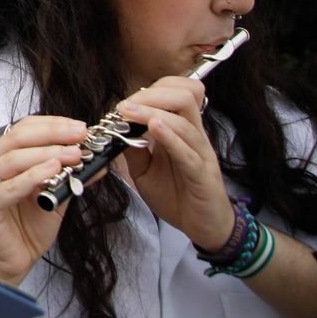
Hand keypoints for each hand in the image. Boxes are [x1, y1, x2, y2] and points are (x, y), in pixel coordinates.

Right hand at [0, 116, 89, 285]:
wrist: (13, 260)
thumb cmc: (29, 226)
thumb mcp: (57, 196)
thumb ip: (71, 177)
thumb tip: (100, 161)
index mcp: (1, 156)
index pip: (24, 128)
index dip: (53, 124)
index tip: (81, 128)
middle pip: (18, 137)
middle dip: (53, 133)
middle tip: (80, 135)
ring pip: (14, 158)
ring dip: (47, 153)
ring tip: (74, 154)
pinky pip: (9, 187)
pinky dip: (32, 176)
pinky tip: (52, 170)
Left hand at [114, 78, 234, 248]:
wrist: (203, 226)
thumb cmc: (176, 194)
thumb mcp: (144, 168)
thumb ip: (132, 147)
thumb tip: (113, 128)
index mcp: (182, 130)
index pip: (175, 92)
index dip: (149, 90)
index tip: (122, 103)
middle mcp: (195, 136)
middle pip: (184, 96)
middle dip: (151, 94)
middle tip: (123, 106)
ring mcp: (201, 154)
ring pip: (184, 121)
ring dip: (152, 112)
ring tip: (127, 112)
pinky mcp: (203, 175)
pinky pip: (188, 152)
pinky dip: (170, 137)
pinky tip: (154, 128)